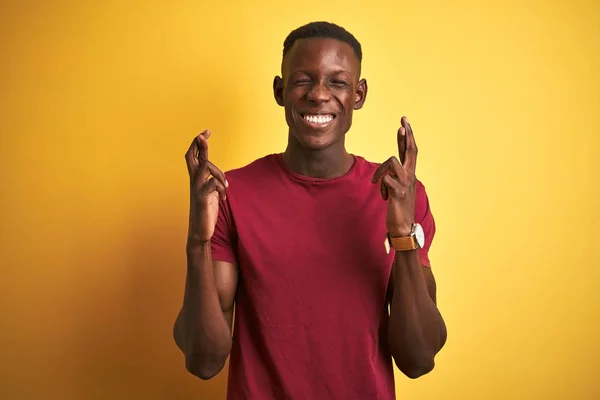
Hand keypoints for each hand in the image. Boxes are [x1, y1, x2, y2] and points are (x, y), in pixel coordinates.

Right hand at [184, 129, 228, 243]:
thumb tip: (218, 175)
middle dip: (199, 144)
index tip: (206, 131)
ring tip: (225, 188)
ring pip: (205, 167)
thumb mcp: (211, 192)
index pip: (194, 156)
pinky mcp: (202, 198)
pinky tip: (223, 197)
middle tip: (204, 134)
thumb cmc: (206, 210)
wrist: (201, 231)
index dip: (198, 142)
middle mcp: (194, 182)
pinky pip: (211, 184)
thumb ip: (212, 181)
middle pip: (191, 157)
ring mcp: (196, 189)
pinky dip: (220, 187)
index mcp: (196, 179)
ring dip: (219, 173)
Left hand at [371, 116, 417, 236]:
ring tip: (378, 185)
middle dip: (406, 135)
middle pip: (410, 151)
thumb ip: (393, 177)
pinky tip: (383, 197)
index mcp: (409, 174)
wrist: (403, 227)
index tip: (404, 122)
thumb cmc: (398, 208)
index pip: (409, 151)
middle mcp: (410, 176)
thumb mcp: (395, 189)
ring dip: (380, 171)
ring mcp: (406, 184)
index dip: (407, 136)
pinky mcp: (399, 192)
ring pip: (391, 162)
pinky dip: (381, 186)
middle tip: (403, 122)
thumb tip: (387, 169)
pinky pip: (386, 179)